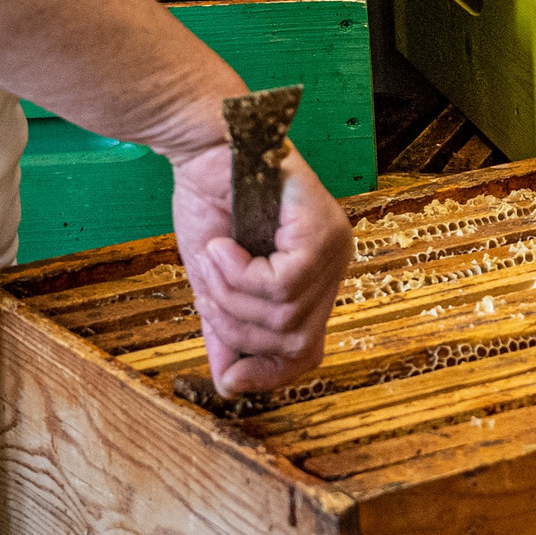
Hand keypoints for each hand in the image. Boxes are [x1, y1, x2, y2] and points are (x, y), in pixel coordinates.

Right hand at [168, 141, 353, 396]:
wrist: (201, 150)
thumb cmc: (210, 206)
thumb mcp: (214, 285)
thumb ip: (226, 331)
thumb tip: (229, 384)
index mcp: (313, 281)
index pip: (306, 352)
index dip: (269, 373)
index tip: (232, 380)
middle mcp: (333, 266)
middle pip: (292, 340)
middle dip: (237, 326)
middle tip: (207, 287)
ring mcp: (334, 247)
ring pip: (284, 314)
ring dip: (231, 294)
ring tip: (212, 257)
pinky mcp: (322, 228)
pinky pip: (283, 283)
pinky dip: (241, 273)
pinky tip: (223, 248)